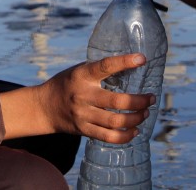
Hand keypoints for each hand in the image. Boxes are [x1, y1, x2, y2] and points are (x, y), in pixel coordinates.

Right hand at [0, 54, 152, 142]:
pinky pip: (109, 137)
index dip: (124, 62)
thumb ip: (99, 71)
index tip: (142, 59)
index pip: (105, 66)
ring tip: (145, 113)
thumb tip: (131, 67)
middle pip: (117, 101)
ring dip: (136, 118)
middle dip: (140, 101)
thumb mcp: (79, 71)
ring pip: (116, 121)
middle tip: (151, 98)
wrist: (44, 106)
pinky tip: (135, 130)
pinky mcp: (83, 129)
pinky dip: (126, 136)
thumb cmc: (67, 84)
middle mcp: (83, 94)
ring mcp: (82, 114)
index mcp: (82, 74)